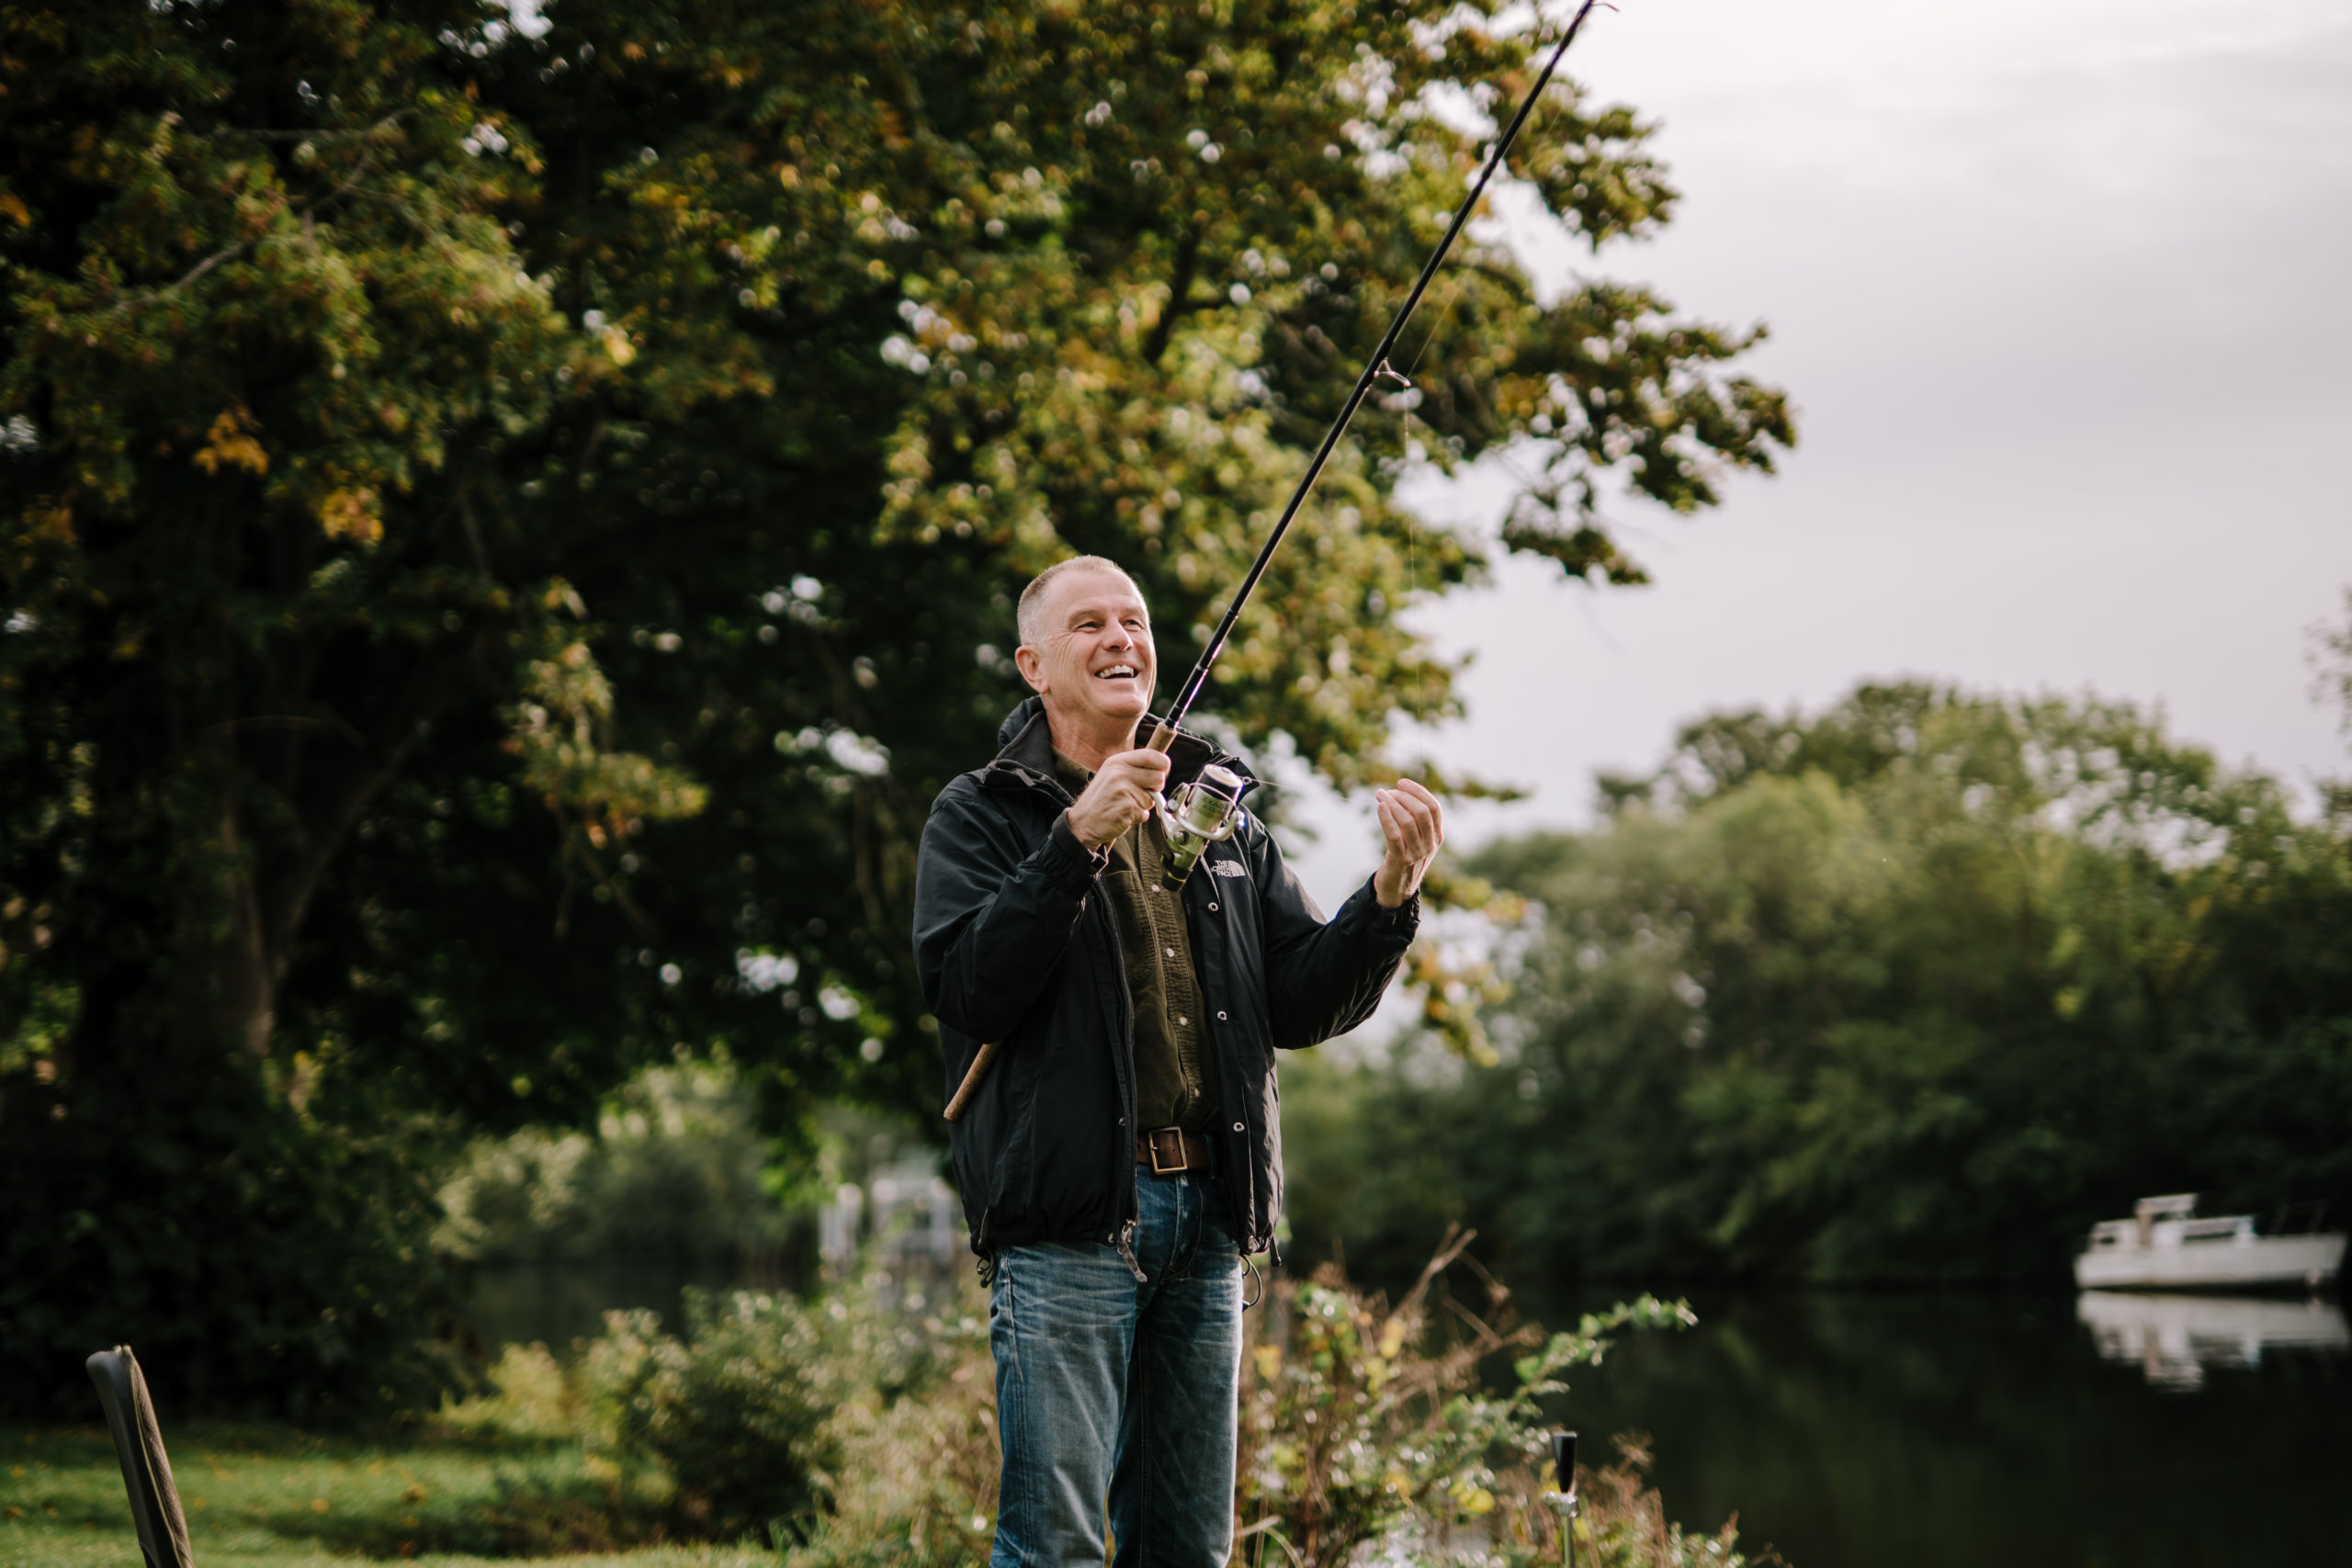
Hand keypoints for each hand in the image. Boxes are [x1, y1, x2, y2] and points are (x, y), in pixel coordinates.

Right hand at [1066, 747, 1171, 850]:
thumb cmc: (1100, 801)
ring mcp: (1123, 790)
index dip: (1163, 765)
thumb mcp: (1112, 774)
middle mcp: (1119, 772)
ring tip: (1125, 805)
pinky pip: (1145, 813)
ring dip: (1143, 806)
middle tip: (1139, 795)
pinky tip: (1123, 815)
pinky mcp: (1127, 807)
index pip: (1152, 755)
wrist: (1082, 823)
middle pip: (1159, 777)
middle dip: (1155, 789)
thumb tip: (1162, 768)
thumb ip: (1134, 769)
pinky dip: (1137, 818)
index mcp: (1117, 762)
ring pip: (1153, 798)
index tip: (1162, 773)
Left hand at [1372, 779, 1442, 908]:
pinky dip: (1386, 818)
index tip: (1402, 782)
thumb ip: (1413, 819)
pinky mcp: (1400, 861)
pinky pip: (1394, 835)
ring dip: (1392, 804)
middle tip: (1387, 791)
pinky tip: (1380, 807)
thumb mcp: (1415, 839)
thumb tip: (1401, 792)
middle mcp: (1430, 845)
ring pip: (1408, 821)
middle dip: (1404, 796)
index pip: (1434, 808)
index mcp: (1437, 837)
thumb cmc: (1403, 857)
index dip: (1418, 792)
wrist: (1396, 888)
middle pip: (1422, 812)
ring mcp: (1416, 854)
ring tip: (1379, 795)